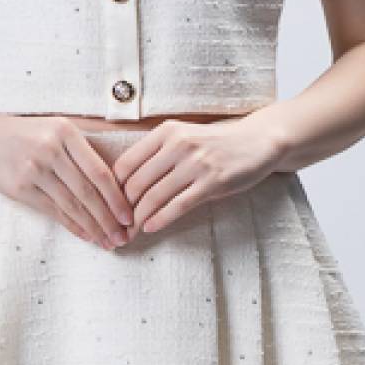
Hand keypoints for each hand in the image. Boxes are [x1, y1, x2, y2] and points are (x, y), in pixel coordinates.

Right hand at [0, 112, 138, 247]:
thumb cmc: (24, 135)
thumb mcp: (54, 129)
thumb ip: (81, 149)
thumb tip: (116, 184)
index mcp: (66, 132)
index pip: (100, 171)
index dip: (117, 198)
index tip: (129, 217)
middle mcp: (51, 149)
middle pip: (89, 192)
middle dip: (109, 219)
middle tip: (123, 238)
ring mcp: (34, 169)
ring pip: (72, 205)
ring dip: (93, 227)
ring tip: (108, 242)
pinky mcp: (20, 187)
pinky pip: (53, 211)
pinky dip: (72, 226)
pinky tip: (86, 236)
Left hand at [112, 114, 284, 237]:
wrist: (257, 141)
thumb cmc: (214, 144)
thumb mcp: (182, 138)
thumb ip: (156, 155)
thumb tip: (123, 186)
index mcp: (165, 132)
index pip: (126, 164)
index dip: (111, 189)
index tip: (107, 206)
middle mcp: (178, 144)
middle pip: (136, 183)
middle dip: (122, 210)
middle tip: (115, 227)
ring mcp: (196, 163)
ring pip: (155, 196)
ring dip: (138, 219)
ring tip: (130, 232)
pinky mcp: (212, 182)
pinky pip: (178, 205)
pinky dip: (161, 219)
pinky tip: (150, 228)